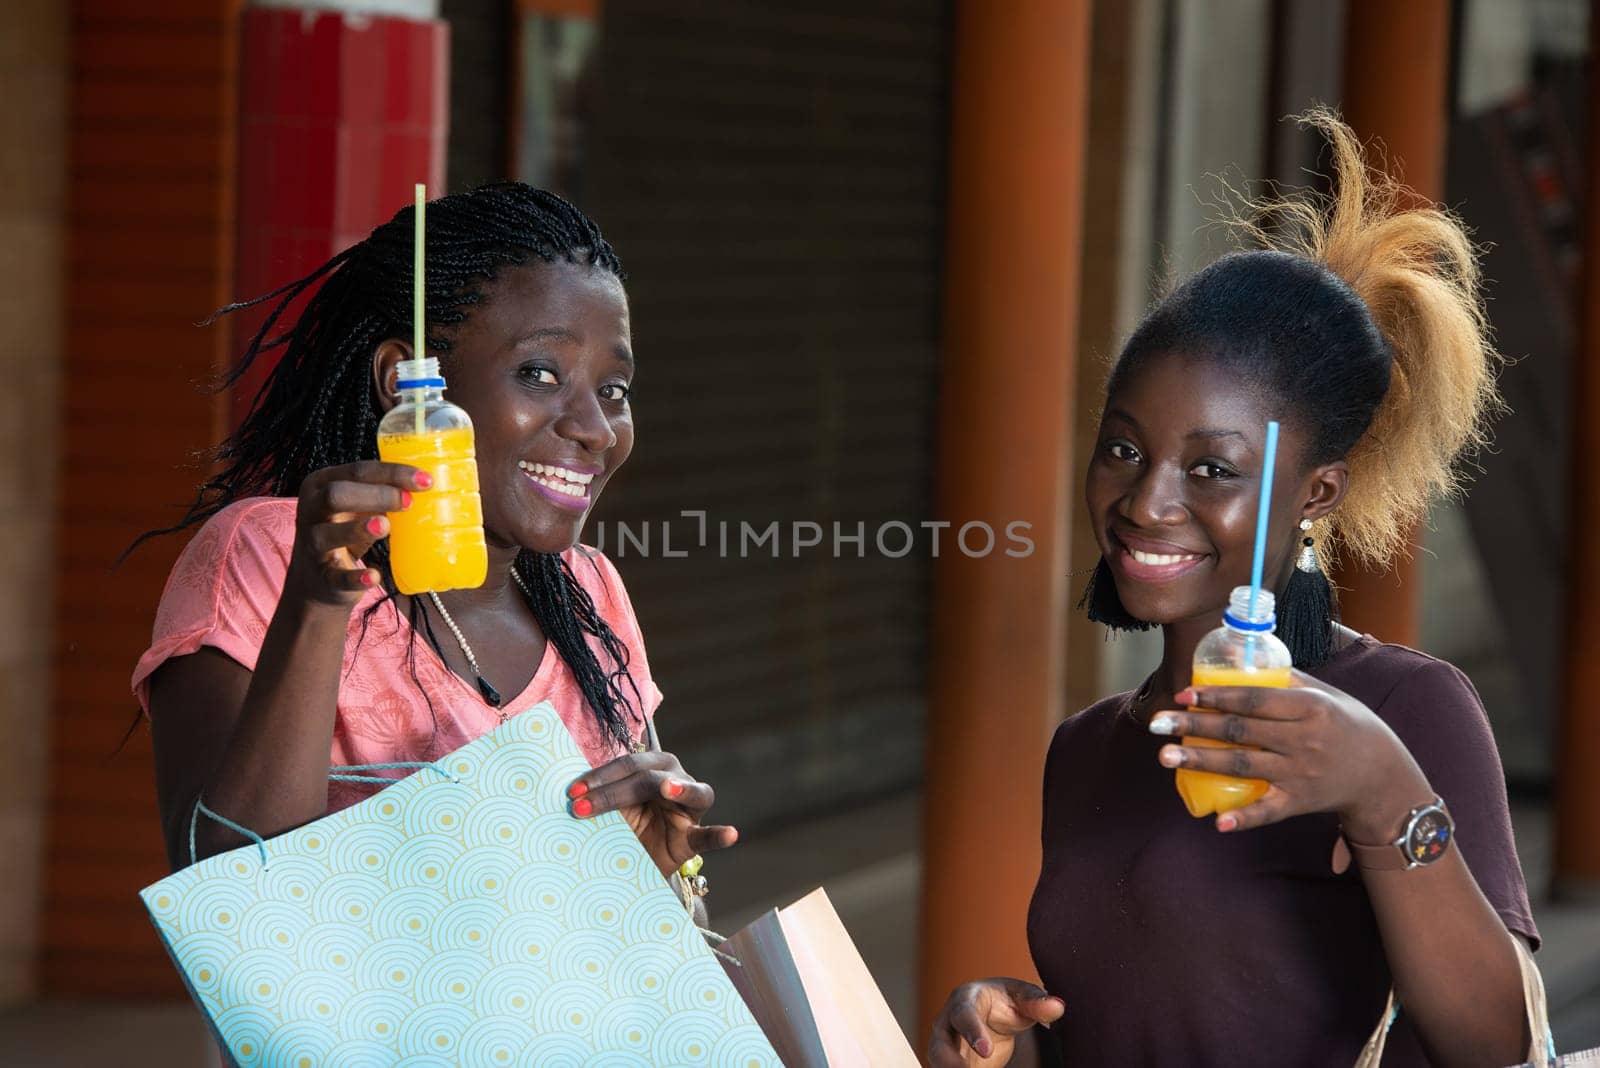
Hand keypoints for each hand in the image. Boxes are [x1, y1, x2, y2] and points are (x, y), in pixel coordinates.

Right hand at [284, 461, 430, 607]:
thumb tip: (426, 486)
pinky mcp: (322, 576)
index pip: (358, 471)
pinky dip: (355, 577)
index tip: (425, 480)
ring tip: (384, 526)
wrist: (318, 579)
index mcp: (322, 484)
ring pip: (326, 534)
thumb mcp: (358, 507)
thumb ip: (382, 494)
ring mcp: (312, 544)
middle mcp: (311, 510)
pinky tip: (375, 576)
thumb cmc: (345, 531)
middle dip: (375, 495)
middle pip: (337, 494)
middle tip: (409, 502)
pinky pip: (336, 577)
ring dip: (356, 529)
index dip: (393, 473)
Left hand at [566, 751, 737, 875]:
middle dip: (612, 792)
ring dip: (680, 789)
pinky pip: (709, 835)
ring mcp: (688, 809)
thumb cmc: (618, 826)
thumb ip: (597, 794)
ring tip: (668, 789)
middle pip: (649, 778)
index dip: (600, 776)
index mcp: (652, 766)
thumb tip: (565, 789)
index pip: (629, 764)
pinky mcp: (693, 838)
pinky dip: (720, 834)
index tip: (571, 792)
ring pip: (691, 793)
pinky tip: (731, 834)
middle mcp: (675, 779)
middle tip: (579, 808)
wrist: (629, 864)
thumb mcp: (606, 809)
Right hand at [928, 978, 1064, 1066]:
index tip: (986, 1051)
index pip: (963, 1014)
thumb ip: (1037, 1002)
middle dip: (948, 1061)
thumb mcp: (1022, 996)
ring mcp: (945, 1046)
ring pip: (938, 1063)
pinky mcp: (950, 1063)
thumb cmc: (1006, 1001)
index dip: (972, 1032)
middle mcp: (947, 1023)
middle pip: (939, 1044)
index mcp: (965, 999)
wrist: (993, 1013)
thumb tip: (1057, 1007)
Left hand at [1149, 670, 1431, 838]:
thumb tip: (1235, 656)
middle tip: (1157, 723)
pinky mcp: (1300, 802)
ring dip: (1201, 763)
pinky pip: (1268, 811)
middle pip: (1240, 731)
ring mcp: (1301, 774)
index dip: (1216, 696)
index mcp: (1309, 707)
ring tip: (1165, 757)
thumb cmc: (1345, 725)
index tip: (1183, 694)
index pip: (1254, 699)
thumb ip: (1282, 678)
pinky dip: (1244, 817)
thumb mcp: (1323, 694)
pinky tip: (1217, 822)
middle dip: (1194, 727)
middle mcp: (1304, 740)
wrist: (1382, 775)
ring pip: (1243, 766)